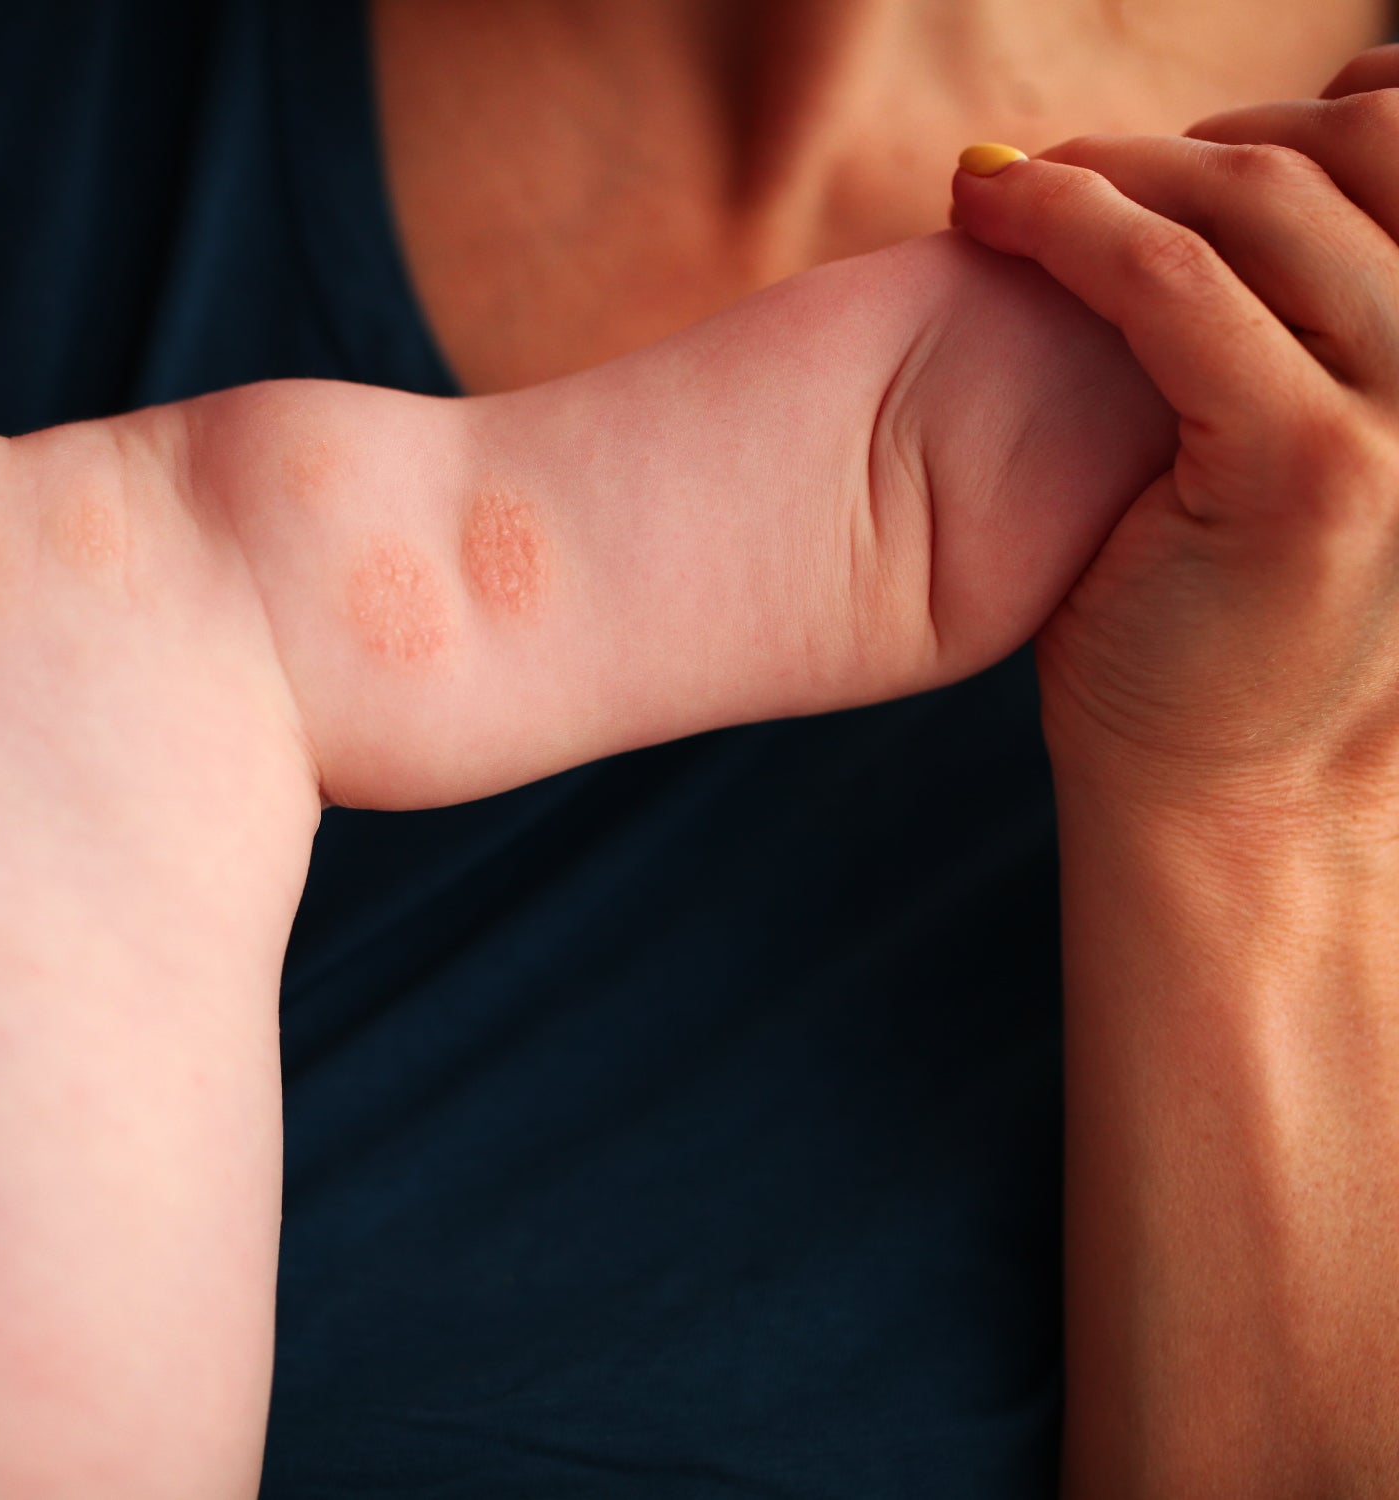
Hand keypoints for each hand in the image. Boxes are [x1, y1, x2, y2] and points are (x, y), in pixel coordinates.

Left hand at [949, 47, 1398, 828]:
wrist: (1241, 802)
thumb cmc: (1238, 632)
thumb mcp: (1300, 452)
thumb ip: (1292, 325)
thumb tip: (1214, 178)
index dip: (1298, 116)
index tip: (1173, 156)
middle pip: (1356, 145)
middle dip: (1192, 139)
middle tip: (1065, 173)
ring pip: (1257, 198)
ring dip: (1112, 169)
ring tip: (1008, 194)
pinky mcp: (1310, 471)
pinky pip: (1173, 286)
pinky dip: (1068, 229)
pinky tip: (989, 218)